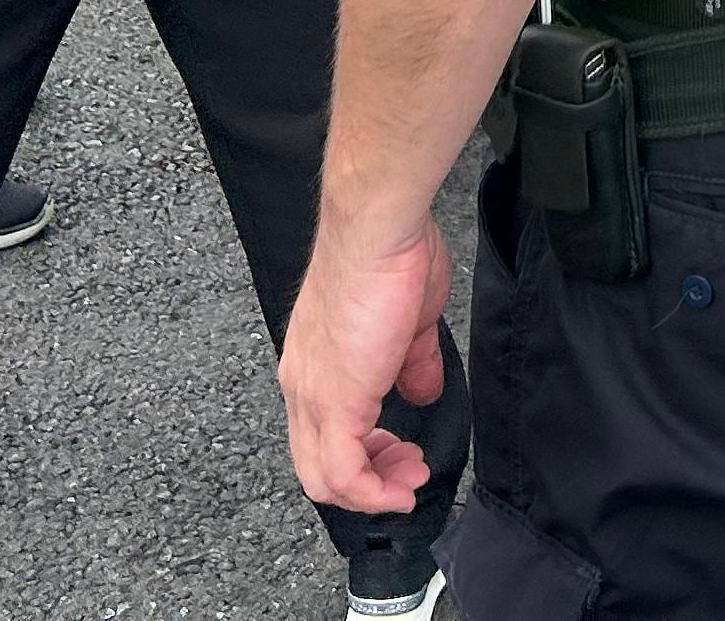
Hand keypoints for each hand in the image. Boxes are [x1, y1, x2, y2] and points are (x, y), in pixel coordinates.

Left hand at [282, 213, 454, 512]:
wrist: (376, 229)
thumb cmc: (389, 256)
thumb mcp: (410, 322)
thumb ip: (412, 363)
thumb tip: (423, 391)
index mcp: (313, 362)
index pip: (318, 432)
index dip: (360, 455)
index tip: (399, 453)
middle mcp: (301, 383)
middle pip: (315, 465)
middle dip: (367, 482)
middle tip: (407, 474)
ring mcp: (312, 393)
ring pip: (321, 477)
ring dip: (371, 492)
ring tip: (409, 481)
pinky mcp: (334, 400)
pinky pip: (344, 472)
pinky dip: (373, 494)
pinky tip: (401, 491)